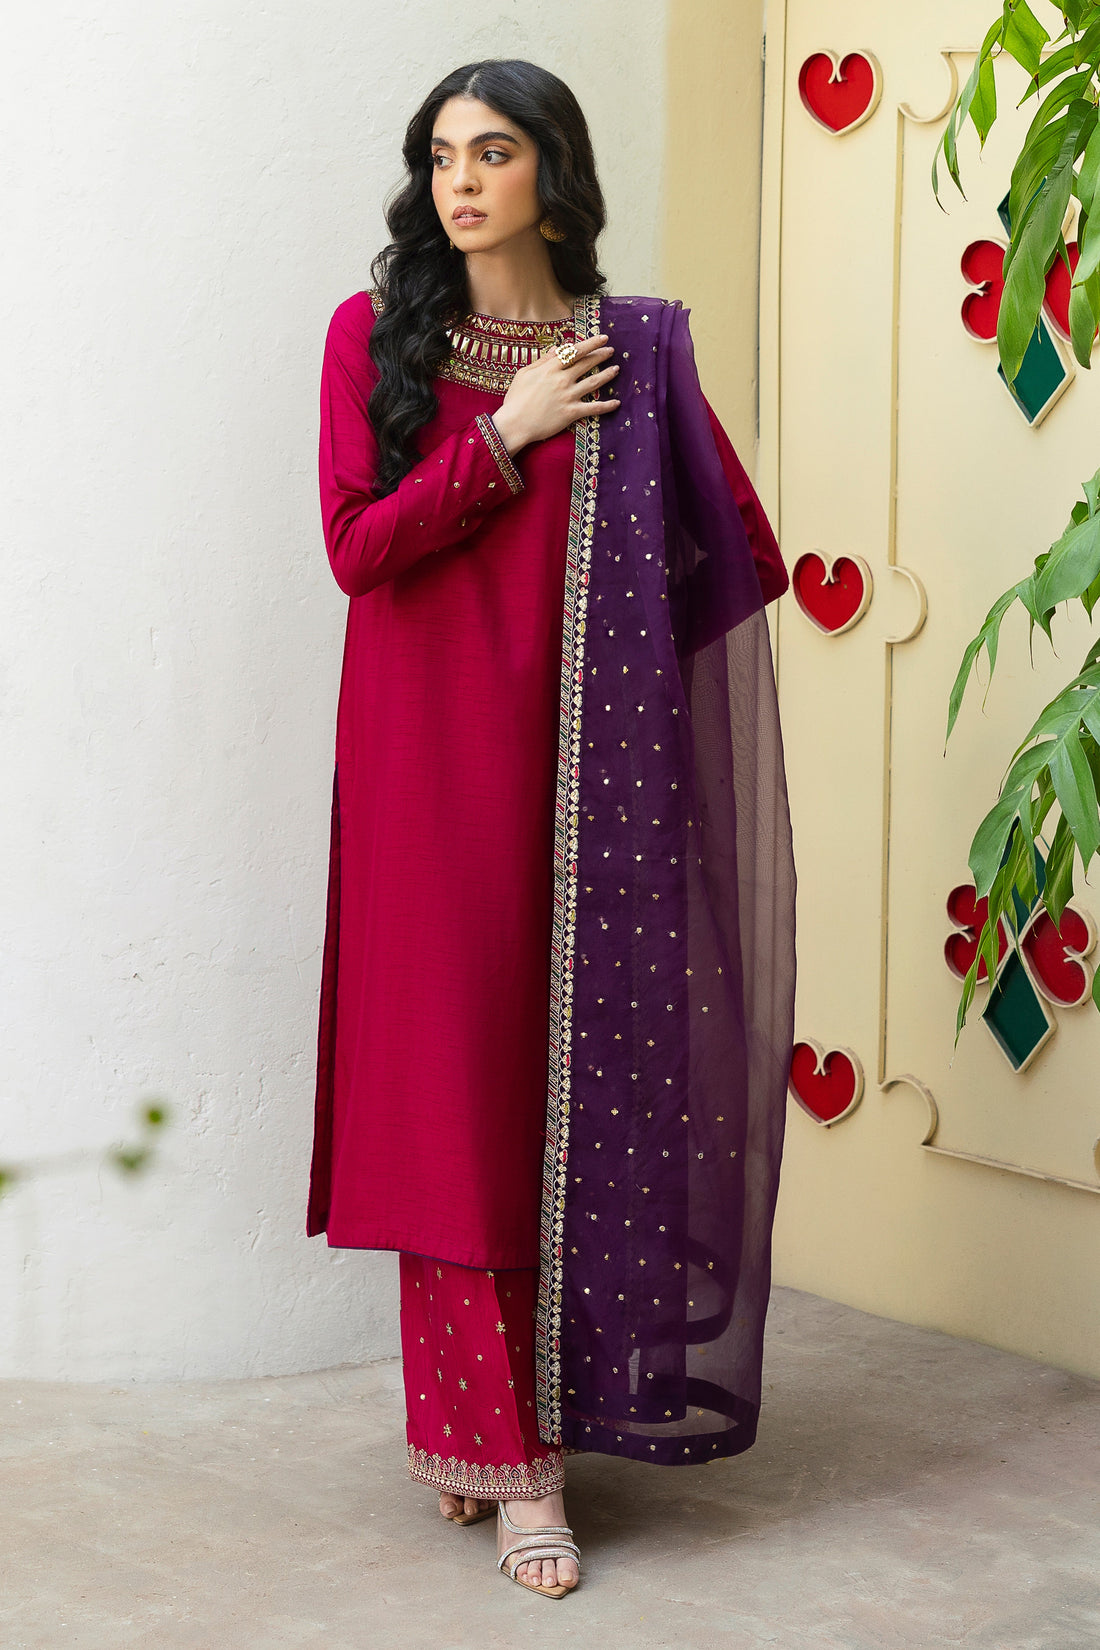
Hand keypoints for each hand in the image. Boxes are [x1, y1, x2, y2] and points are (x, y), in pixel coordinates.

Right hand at [491, 335, 619, 453]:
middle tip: (611, 350)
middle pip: (586, 363)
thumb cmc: (516, 399)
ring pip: (593, 382)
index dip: (590, 343)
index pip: (575, 351)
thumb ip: (542, 361)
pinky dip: (606, 406)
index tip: (602, 338)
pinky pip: (593, 408)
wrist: (514, 424)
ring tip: (616, 369)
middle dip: (601, 354)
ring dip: (607, 374)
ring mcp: (568, 396)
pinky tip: (617, 403)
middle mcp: (562, 379)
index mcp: (550, 368)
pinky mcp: (571, 413)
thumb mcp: (524, 374)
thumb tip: (555, 349)